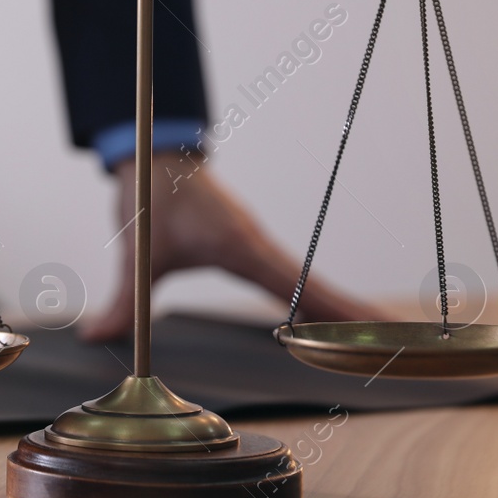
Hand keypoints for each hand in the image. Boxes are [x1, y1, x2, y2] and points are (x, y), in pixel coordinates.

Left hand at [80, 151, 387, 340]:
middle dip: (354, 317)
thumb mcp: (137, 252)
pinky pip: (291, 277)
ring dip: (340, 308)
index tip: (375, 326)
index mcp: (241, 246)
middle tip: (399, 344)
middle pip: (316, 288)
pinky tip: (327, 321)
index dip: (335, 309)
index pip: (297, 285)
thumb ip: (124, 299)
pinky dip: (314, 298)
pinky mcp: (250, 245)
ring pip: (307, 282)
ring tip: (380, 339)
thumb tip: (97, 335)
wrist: (154, 153)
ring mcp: (258, 244)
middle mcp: (258, 245)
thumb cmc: (150, 197)